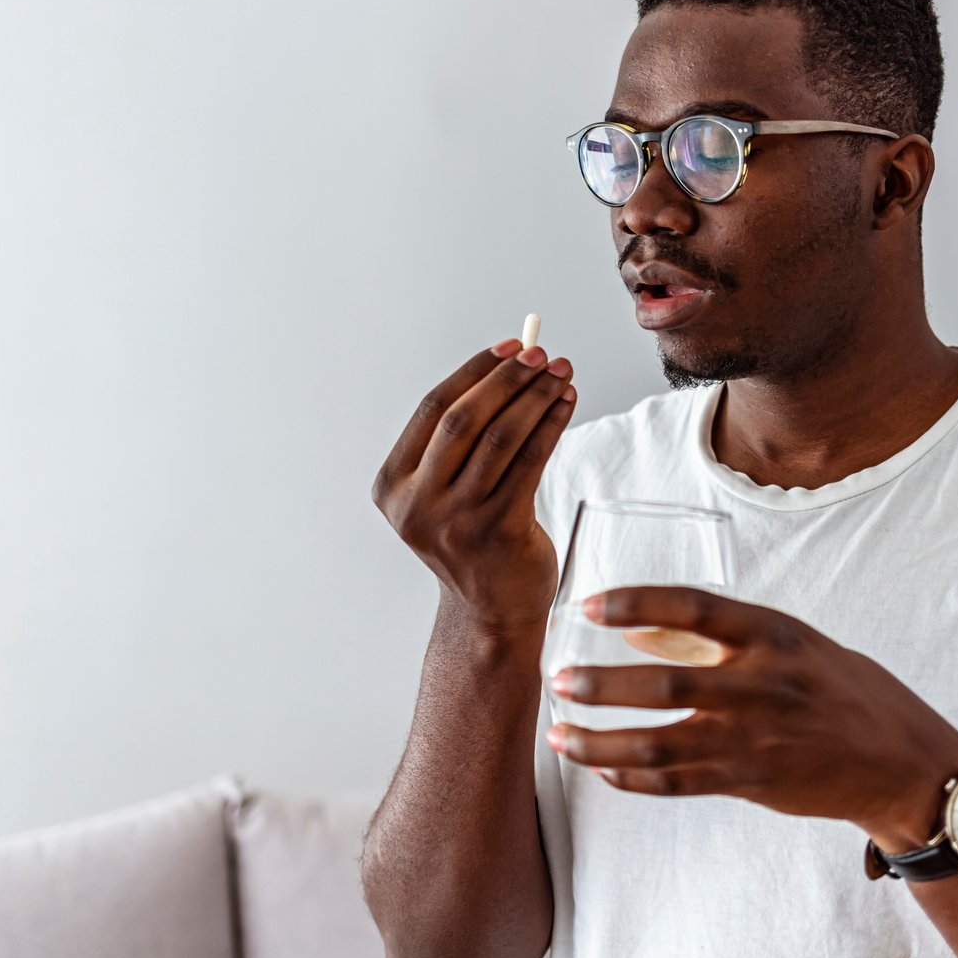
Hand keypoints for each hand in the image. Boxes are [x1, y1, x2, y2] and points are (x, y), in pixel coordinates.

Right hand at [372, 339, 576, 636]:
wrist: (491, 612)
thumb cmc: (472, 539)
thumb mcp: (445, 491)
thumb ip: (462, 438)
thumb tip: (511, 362)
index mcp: (392, 486)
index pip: (432, 409)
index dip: (473, 371)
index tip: (510, 345)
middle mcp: (416, 505)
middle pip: (464, 419)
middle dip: (507, 378)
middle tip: (542, 354)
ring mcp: (455, 522)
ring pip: (500, 438)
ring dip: (536, 398)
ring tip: (562, 375)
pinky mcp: (497, 533)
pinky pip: (529, 463)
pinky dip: (551, 426)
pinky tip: (566, 405)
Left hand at [545, 585, 957, 848]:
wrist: (899, 762)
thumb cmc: (841, 689)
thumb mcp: (792, 643)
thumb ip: (719, 636)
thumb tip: (637, 631)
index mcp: (773, 635)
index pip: (694, 607)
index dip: (637, 603)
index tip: (590, 606)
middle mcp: (761, 685)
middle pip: (663, 683)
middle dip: (600, 684)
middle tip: (558, 679)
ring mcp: (754, 739)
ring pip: (658, 743)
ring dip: (600, 741)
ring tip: (559, 735)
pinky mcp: (749, 782)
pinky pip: (676, 783)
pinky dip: (632, 776)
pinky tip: (601, 768)